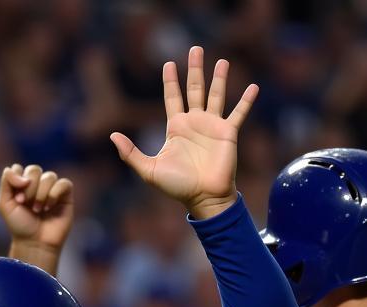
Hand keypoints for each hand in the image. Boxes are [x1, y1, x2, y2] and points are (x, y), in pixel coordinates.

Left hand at [0, 163, 73, 262]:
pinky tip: (49, 207)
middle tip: (27, 204)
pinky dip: (54, 194)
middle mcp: (37, 185)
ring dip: (41, 193)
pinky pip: (64, 183)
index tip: (18, 200)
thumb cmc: (20, 226)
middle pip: (34, 170)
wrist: (35, 243)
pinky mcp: (65, 196)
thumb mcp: (4, 204)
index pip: (19, 168)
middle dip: (30, 188)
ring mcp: (52, 189)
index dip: (17, 180)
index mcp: (22, 185)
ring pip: (49, 176)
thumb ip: (7, 181)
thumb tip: (21, 172)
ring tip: (38, 210)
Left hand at [110, 46, 257, 220]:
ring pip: (216, 95)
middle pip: (194, 89)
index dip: (170, 81)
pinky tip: (254, 87)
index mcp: (176, 128)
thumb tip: (112, 136)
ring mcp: (212, 126)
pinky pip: (239, 113)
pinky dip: (246, 101)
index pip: (172, 97)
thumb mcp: (149, 170)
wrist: (203, 198)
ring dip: (219, 78)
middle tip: (195, 48)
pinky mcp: (228, 133)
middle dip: (195, 69)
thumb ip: (130, 153)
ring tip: (222, 61)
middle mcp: (195, 123)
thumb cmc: (177, 186)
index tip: (168, 64)